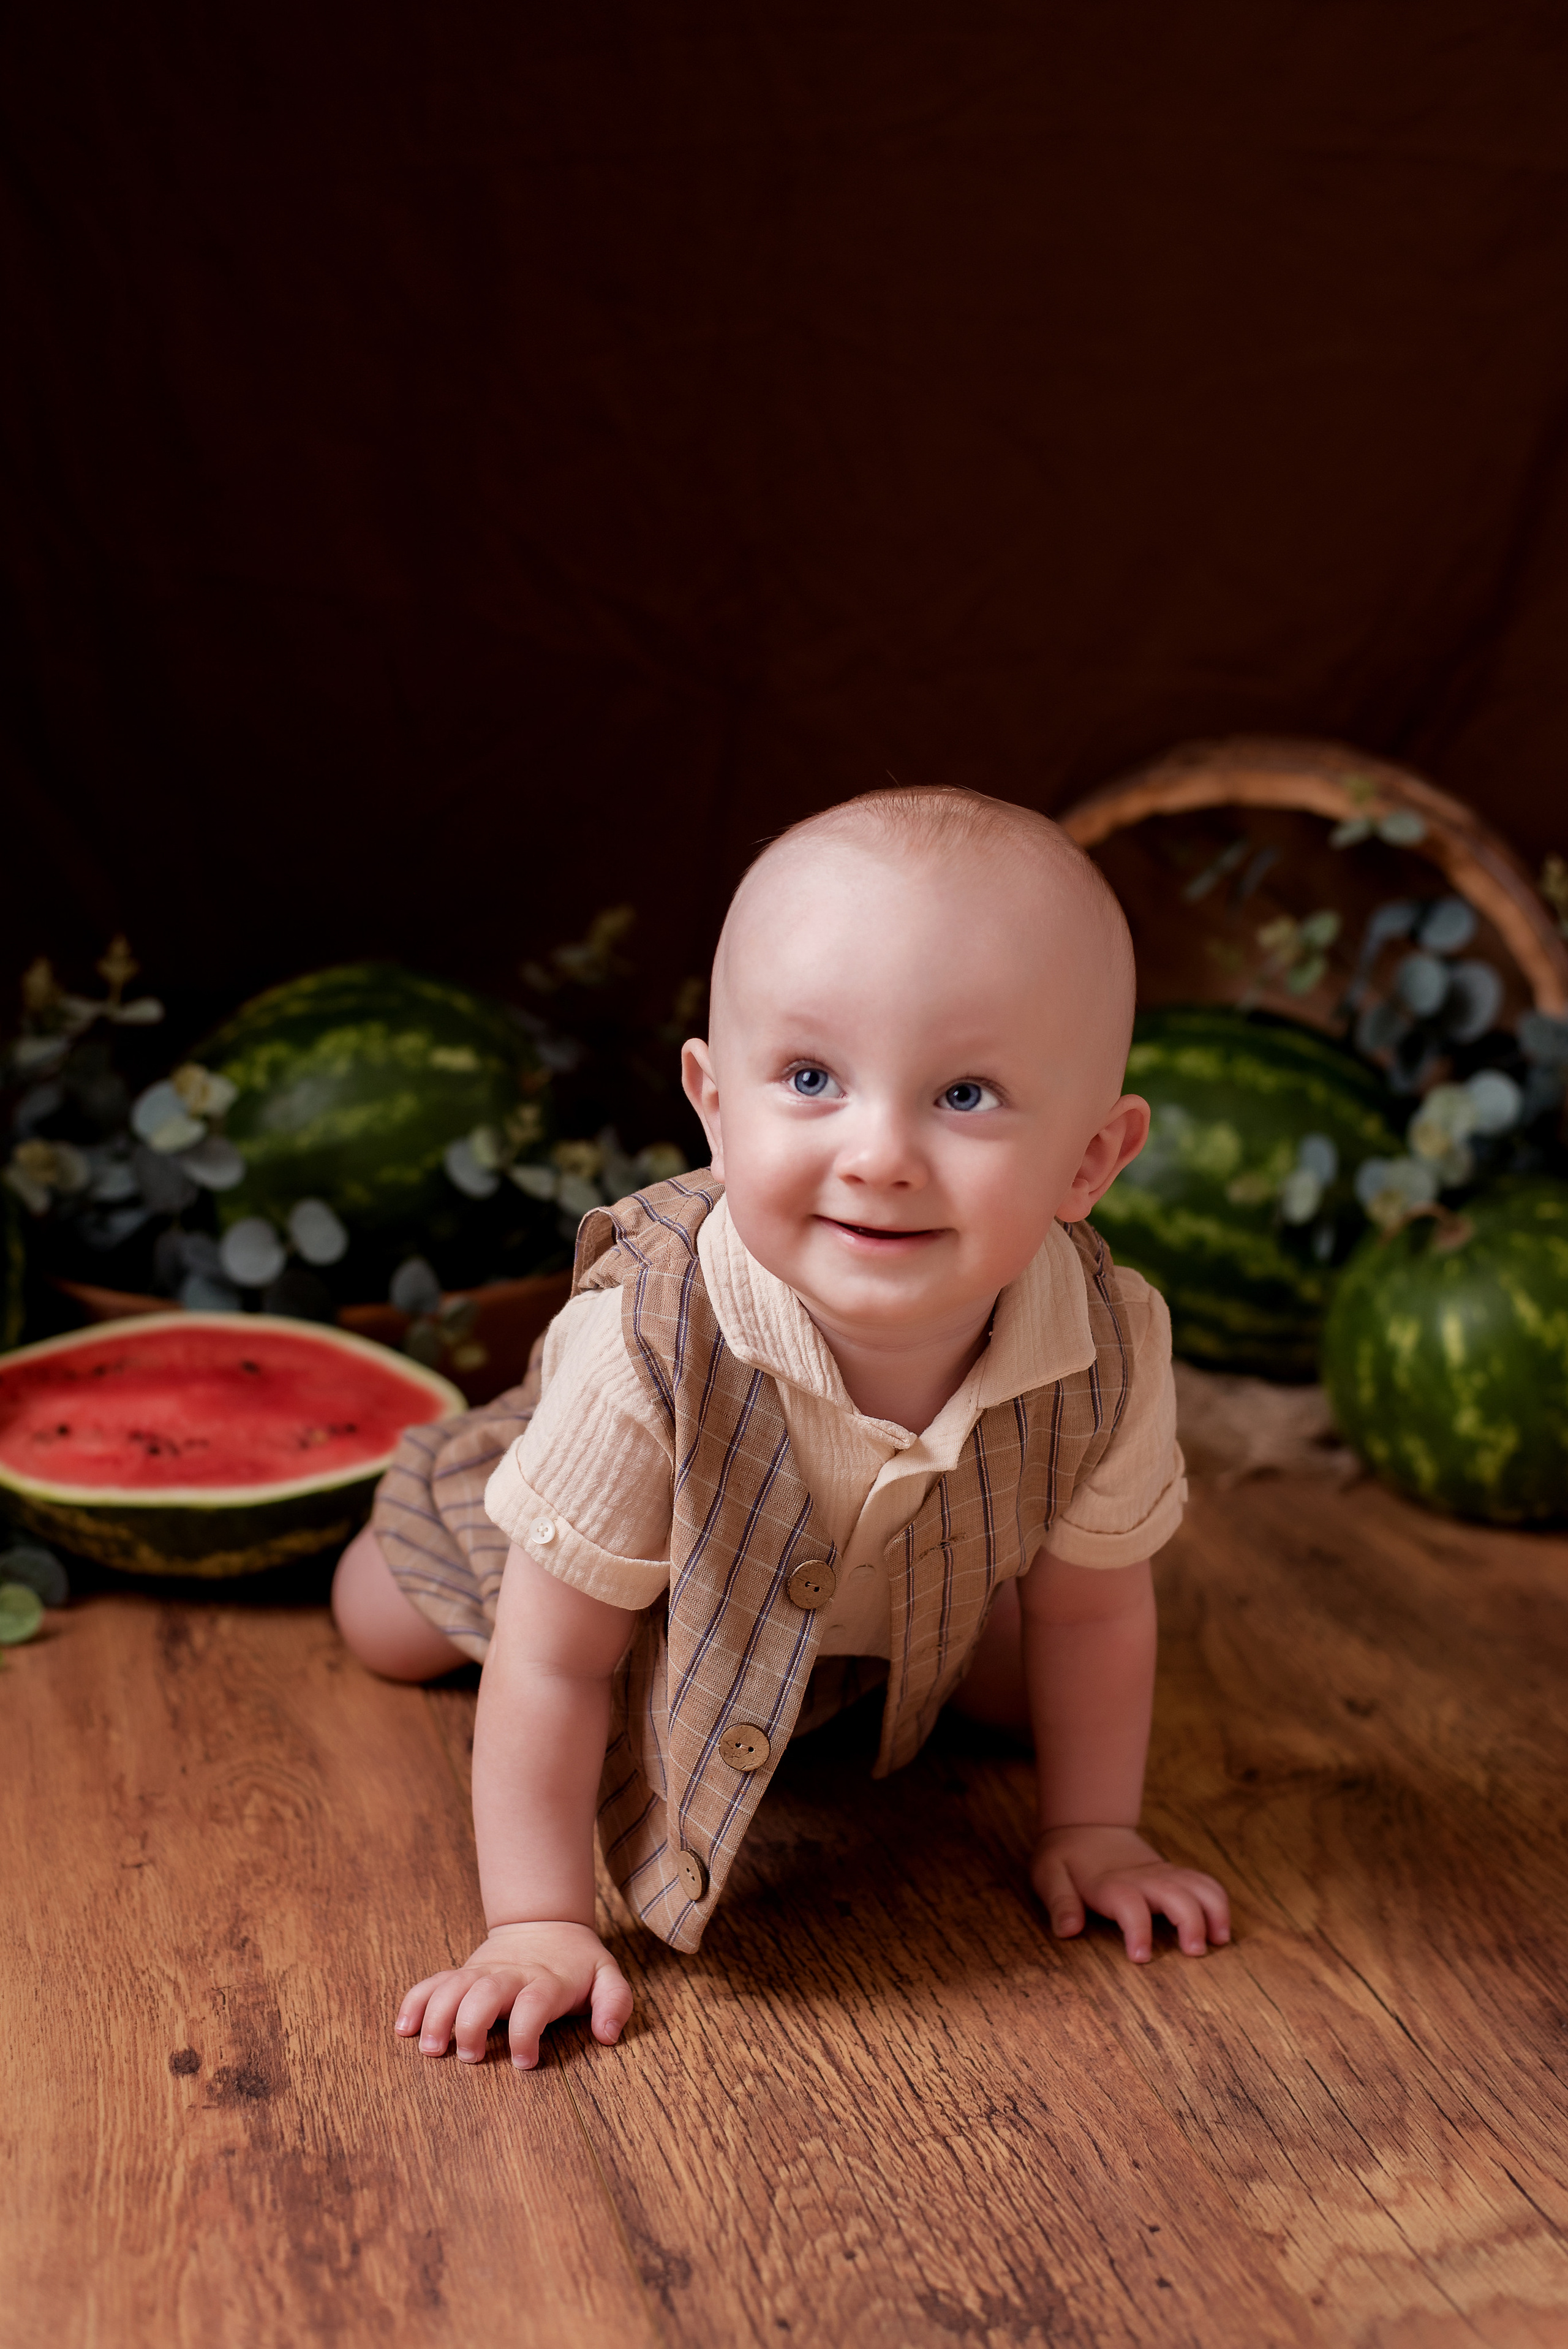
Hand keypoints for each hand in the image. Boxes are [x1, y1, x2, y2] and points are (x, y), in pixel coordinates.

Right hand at [397, 1921, 632, 2068]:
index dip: (527, 2032)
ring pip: (452, 1987)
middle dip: (472, 2024)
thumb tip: (608, 2036)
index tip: (525, 2062)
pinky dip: (415, 2002)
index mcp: (546, 1981)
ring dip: (437, 2016)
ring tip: (431, 2050)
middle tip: (470, 2057)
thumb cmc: (577, 1963)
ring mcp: (482, 1973)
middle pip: (484, 1993)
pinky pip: (433, 1983)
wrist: (546, 1924)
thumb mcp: (607, 1977)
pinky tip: (404, 2028)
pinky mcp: (463, 1974)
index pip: (534, 2003)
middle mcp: (510, 1976)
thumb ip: (614, 2003)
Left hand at [1032, 1824, 1229, 1962]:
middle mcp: (1143, 1878)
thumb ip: (1059, 1902)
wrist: (1086, 1825)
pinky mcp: (1174, 1875)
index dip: (1138, 1930)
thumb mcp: (1049, 1875)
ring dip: (1214, 1910)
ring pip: (1199, 1885)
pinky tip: (1221, 1929)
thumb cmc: (1066, 1857)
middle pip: (1176, 1894)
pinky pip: (1204, 1883)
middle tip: (1195, 1953)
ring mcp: (1162, 1874)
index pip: (1129, 1905)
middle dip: (1191, 1921)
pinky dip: (1218, 1903)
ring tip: (1220, 1941)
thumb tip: (1067, 1930)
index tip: (1141, 1958)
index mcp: (1111, 1883)